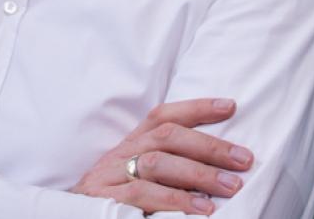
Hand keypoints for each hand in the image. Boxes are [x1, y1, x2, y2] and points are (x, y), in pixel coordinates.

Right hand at [71, 98, 252, 215]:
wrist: (70, 218)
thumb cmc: (114, 199)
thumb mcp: (137, 175)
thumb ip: (167, 164)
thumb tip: (217, 163)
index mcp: (131, 142)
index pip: (163, 115)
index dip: (196, 107)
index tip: (230, 105)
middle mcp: (122, 153)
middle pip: (166, 137)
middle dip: (208, 145)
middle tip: (244, 158)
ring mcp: (111, 176)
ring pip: (157, 164)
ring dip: (198, 174)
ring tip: (231, 187)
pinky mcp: (105, 201)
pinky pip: (141, 196)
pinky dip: (174, 201)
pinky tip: (200, 210)